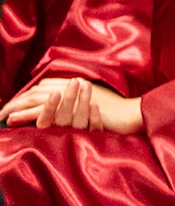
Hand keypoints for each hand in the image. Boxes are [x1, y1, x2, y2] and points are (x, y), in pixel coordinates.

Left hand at [0, 78, 138, 130]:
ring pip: (36, 100)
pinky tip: (14, 120)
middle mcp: (70, 87)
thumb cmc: (118, 110)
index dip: (29, 94)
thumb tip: (72, 102)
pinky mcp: (66, 110)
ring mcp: (68, 98)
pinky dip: (25, 115)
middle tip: (3, 109)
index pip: (45, 87)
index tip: (18, 103)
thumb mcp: (97, 101)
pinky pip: (41, 112)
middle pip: (36, 91)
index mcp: (76, 85)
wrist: (130, 114)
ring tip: (4, 115)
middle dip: (18, 100)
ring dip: (18, 107)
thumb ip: (82, 99)